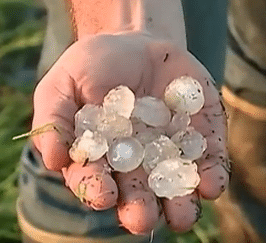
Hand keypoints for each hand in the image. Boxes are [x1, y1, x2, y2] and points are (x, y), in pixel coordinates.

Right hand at [31, 32, 229, 233]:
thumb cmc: (92, 66)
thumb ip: (55, 119)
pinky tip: (211, 184)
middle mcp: (135, 164)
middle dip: (139, 209)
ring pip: (176, 188)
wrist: (135, 42)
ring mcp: (169, 152)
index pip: (95, 181)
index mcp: (99, 158)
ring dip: (180, 204)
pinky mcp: (200, 137)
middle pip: (137, 195)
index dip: (97, 189)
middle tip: (141, 218)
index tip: (103, 194)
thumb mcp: (63, 83)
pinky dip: (212, 174)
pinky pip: (208, 160)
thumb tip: (53, 159)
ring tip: (182, 215)